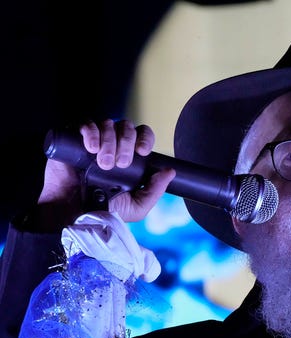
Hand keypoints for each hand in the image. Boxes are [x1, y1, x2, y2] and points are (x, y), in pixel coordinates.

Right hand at [36, 119, 175, 228]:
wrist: (75, 213)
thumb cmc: (104, 210)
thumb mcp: (136, 207)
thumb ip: (154, 191)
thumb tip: (170, 172)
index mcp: (129, 156)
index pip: (142, 134)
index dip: (145, 138)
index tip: (142, 152)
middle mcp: (113, 145)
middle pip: (126, 127)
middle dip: (126, 143)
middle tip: (120, 164)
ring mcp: (94, 141)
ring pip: (107, 124)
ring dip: (109, 141)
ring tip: (103, 163)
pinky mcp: (73, 140)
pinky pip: (85, 123)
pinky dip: (91, 132)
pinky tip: (91, 148)